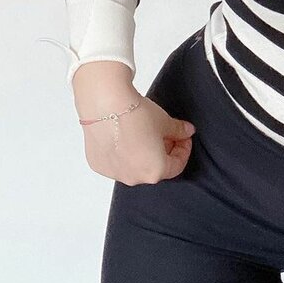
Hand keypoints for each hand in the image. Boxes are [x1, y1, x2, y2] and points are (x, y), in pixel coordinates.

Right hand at [81, 96, 196, 185]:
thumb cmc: (136, 115)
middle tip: (166, 134)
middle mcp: (133, 178)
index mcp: (154, 172)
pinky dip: (123, 152)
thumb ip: (179, 131)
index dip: (183, 150)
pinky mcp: (97, 164)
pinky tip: (125, 135)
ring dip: (142, 153)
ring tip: (144, 133)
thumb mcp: (165, 121)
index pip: (176, 166)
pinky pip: (115, 162)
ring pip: (133, 166)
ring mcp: (113, 173)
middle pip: (154, 168)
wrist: (105, 105)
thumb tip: (186, 131)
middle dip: (163, 151)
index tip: (184, 138)